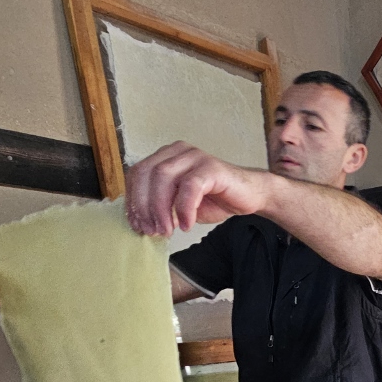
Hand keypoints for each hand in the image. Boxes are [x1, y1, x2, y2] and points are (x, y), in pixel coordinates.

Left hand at [125, 142, 269, 236]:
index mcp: (165, 157)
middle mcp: (177, 151)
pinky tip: (187, 225)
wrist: (248, 196)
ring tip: (167, 231)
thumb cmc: (214, 199)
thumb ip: (159, 206)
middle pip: (146, 173)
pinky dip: (184, 208)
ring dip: (161, 208)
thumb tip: (139, 222)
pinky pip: (190, 186)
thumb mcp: (178, 204)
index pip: (137, 173)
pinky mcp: (212, 167)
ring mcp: (195, 156)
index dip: (133, 200)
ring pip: (163, 177)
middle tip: (150, 230)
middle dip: (144, 205)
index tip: (137, 225)